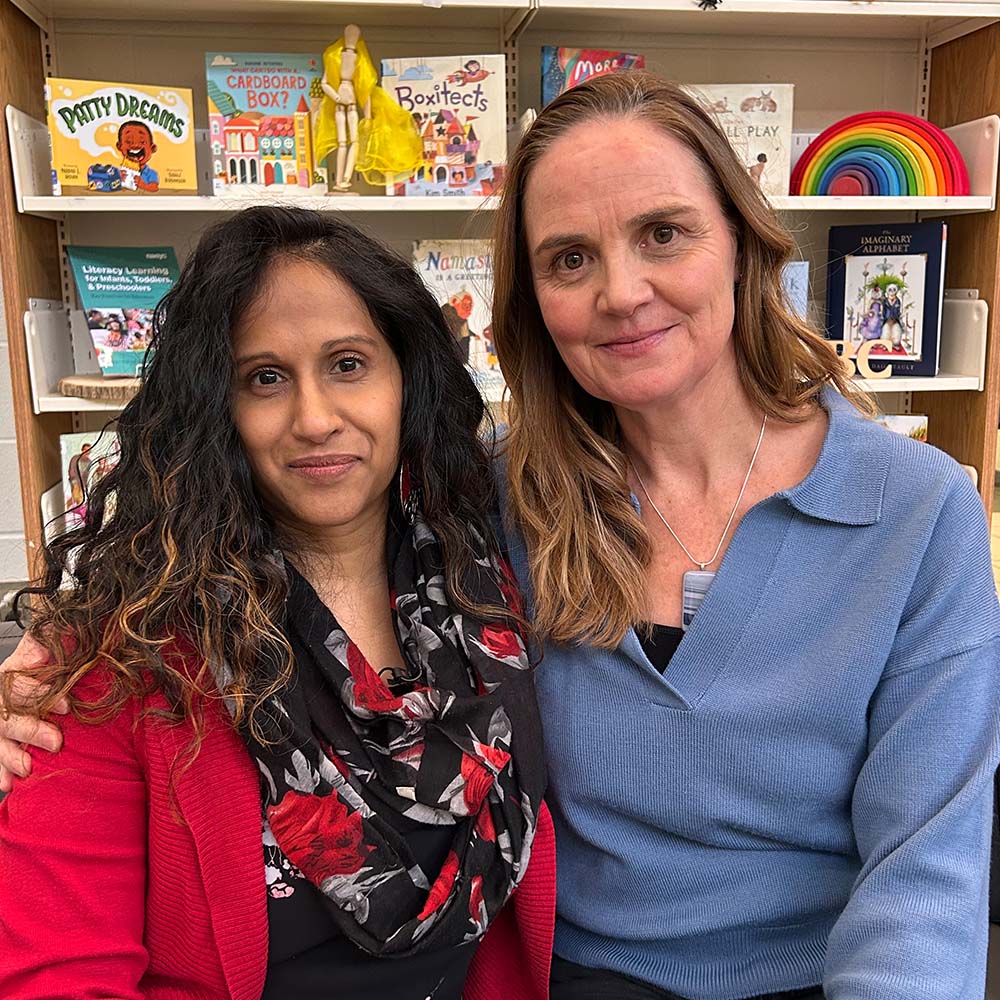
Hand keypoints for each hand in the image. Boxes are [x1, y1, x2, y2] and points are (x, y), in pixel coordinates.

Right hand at [0, 633, 66, 792]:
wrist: (58, 657)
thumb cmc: (59, 650)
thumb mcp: (54, 638)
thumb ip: (47, 642)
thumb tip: (44, 651)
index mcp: (12, 673)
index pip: (14, 685)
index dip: (37, 695)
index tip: (67, 706)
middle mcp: (2, 697)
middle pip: (6, 716)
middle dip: (30, 730)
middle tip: (57, 741)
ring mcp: (3, 720)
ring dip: (10, 755)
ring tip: (28, 767)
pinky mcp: (7, 738)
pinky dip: (2, 771)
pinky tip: (9, 784)